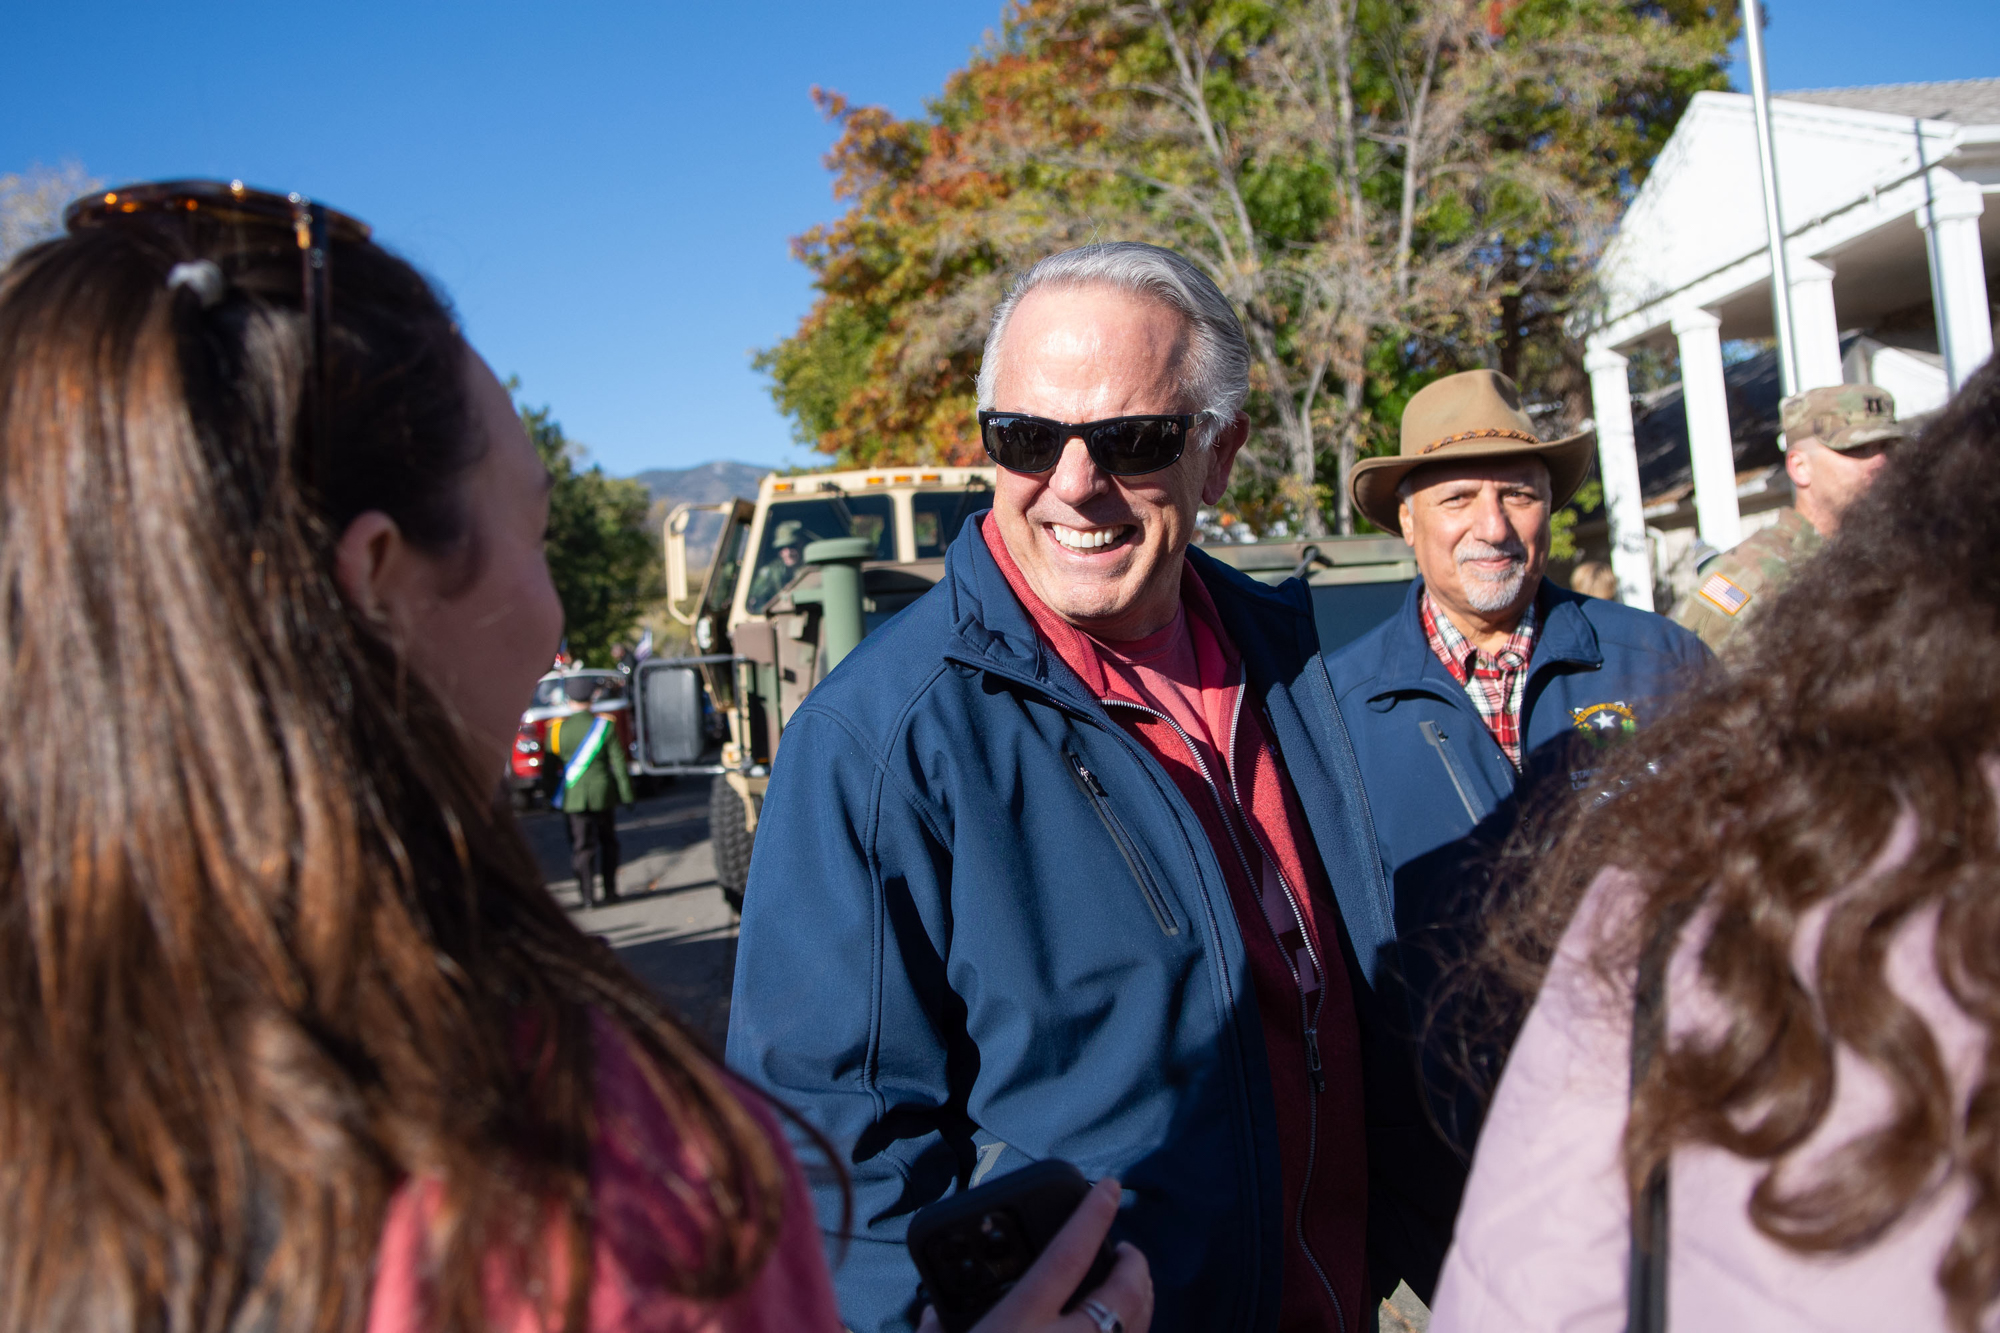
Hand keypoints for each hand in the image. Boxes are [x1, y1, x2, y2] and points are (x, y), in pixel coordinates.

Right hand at [917, 1177, 1152, 1332]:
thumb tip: (931, 1311)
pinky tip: (1122, 1328)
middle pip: (1121, 1294)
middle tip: (1129, 1251)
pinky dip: (1133, 1332)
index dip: (1093, 1216)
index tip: (1109, 1186)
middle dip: (1134, 1266)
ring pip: (1136, 1326)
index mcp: (1021, 1325)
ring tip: (1132, 1286)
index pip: (1067, 1256)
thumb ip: (936, 1329)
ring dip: (1142, 1300)